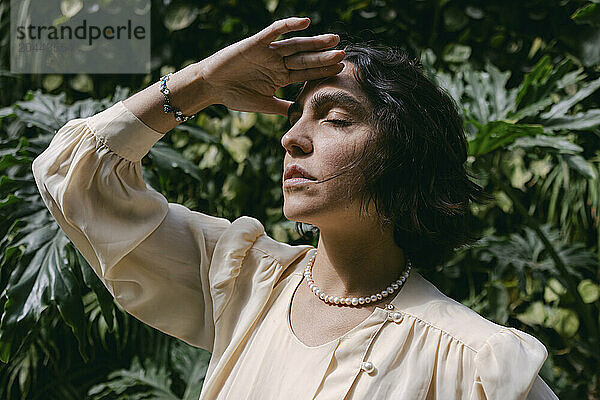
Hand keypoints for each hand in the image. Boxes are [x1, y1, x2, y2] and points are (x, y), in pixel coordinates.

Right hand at [197, 17, 344, 115]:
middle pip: (306, 58)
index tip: (341, 70)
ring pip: (296, 45)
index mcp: (281, 76)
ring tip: (333, 38)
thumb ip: (283, 107)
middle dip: (324, 56)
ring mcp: (268, 52)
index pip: (306, 73)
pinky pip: (275, 32)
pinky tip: (304, 22)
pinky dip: (288, 26)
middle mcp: (277, 62)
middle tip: (344, 53)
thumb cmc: (234, 95)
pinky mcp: (256, 43)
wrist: (211, 86)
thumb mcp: (263, 105)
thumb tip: (301, 116)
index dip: (323, 71)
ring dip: (314, 42)